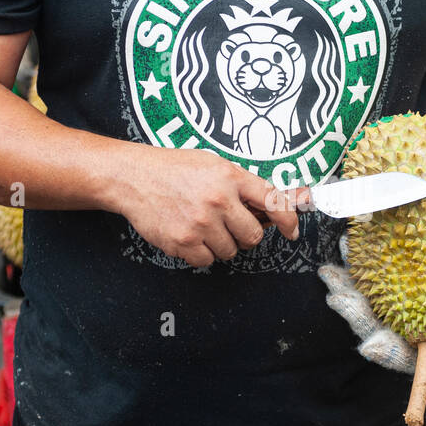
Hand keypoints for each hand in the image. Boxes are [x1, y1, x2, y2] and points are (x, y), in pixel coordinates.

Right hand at [118, 147, 300, 266]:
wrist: (133, 177)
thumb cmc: (174, 169)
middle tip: (228, 225)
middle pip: (252, 236)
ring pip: (230, 251)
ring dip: (220, 244)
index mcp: (230, 177)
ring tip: (202, 225)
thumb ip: (241, 185)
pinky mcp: (183, 242)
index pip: (273, 201)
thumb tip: (274, 206)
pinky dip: (200, 253)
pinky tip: (189, 234)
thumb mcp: (213, 165)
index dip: (288, 220)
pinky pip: (206, 261)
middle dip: (244, 234)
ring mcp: (200, 223)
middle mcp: (218, 200)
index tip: (292, 231)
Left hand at [318, 237, 425, 373]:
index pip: (405, 358)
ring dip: (344, 289)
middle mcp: (406, 327)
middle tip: (338, 300)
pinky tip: (346, 243)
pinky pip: (365, 271)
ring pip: (362, 300)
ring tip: (330, 273)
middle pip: (373, 329)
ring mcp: (392, 301)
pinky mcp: (384, 276)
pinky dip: (354, 260)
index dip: (387, 354)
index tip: (371, 348)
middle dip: (354, 317)